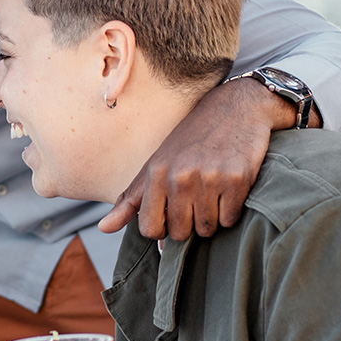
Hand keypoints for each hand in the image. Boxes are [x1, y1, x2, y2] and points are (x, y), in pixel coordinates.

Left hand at [98, 77, 307, 240]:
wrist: (234, 107)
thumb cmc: (191, 140)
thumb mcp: (155, 164)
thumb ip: (130, 199)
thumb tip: (103, 228)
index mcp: (156, 173)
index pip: (149, 229)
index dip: (161, 229)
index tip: (169, 216)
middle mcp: (180, 176)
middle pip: (180, 233)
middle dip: (188, 225)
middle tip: (195, 201)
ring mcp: (210, 178)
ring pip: (206, 229)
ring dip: (211, 218)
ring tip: (212, 192)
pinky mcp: (237, 179)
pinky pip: (230, 219)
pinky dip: (231, 211)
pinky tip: (229, 189)